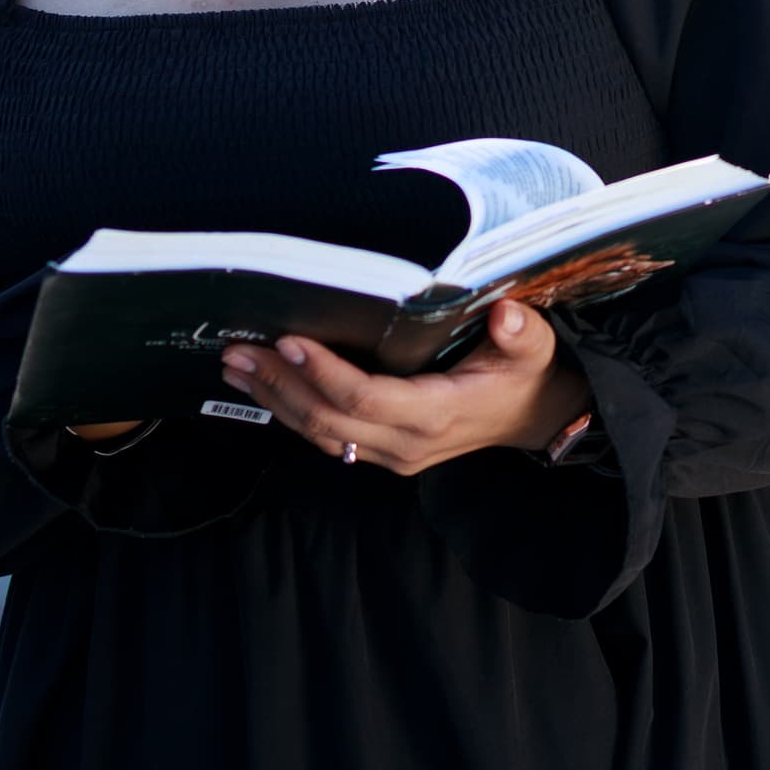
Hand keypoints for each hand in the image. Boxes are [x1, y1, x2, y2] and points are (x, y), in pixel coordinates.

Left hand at [217, 299, 585, 476]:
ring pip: (317, 432)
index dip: (324, 373)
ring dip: (273, 399)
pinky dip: (288, 410)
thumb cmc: (526, 376)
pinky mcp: (379, 450)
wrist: (534, 417)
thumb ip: (522, 334)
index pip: (365, 398)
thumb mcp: (534, 350)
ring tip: (234, 364)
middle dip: (279, 384)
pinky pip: (324, 435)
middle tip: (238, 349)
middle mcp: (404, 443)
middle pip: (326, 419)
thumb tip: (506, 315)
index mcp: (435, 415)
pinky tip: (261, 385)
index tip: (290, 341)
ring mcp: (389, 453)